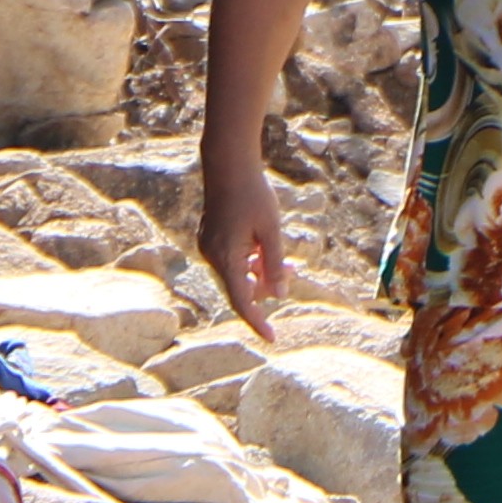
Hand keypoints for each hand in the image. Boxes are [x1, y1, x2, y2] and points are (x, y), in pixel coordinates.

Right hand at [198, 148, 288, 339]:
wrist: (228, 164)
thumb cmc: (252, 194)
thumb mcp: (271, 230)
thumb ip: (274, 264)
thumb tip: (279, 296)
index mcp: (226, 258)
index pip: (241, 302)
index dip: (257, 322)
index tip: (272, 338)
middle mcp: (212, 256)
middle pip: (240, 287)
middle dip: (266, 286)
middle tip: (292, 272)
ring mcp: (209, 247)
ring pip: (237, 273)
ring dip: (259, 272)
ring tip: (286, 261)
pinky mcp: (210, 238)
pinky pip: (231, 260)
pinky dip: (250, 261)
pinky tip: (266, 249)